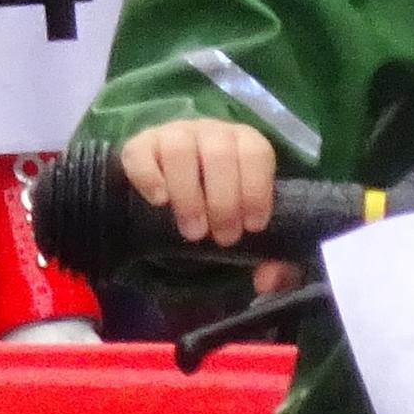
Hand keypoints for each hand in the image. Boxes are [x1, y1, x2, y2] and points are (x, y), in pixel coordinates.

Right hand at [115, 116, 296, 292]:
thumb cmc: (221, 206)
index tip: (253, 227)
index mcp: (245, 142)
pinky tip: (160, 202)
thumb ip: (272, 259)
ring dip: (188, 195)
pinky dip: (150, 177)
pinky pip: (142, 153)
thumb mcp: (250, 226)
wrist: (173, 187)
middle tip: (222, 238)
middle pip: (219, 153)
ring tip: (193, 232)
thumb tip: (266, 282)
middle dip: (224, 202)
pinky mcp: (140, 144)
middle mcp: (211, 132)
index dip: (257, 190)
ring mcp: (174, 133)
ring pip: (180, 150)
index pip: (256, 152)